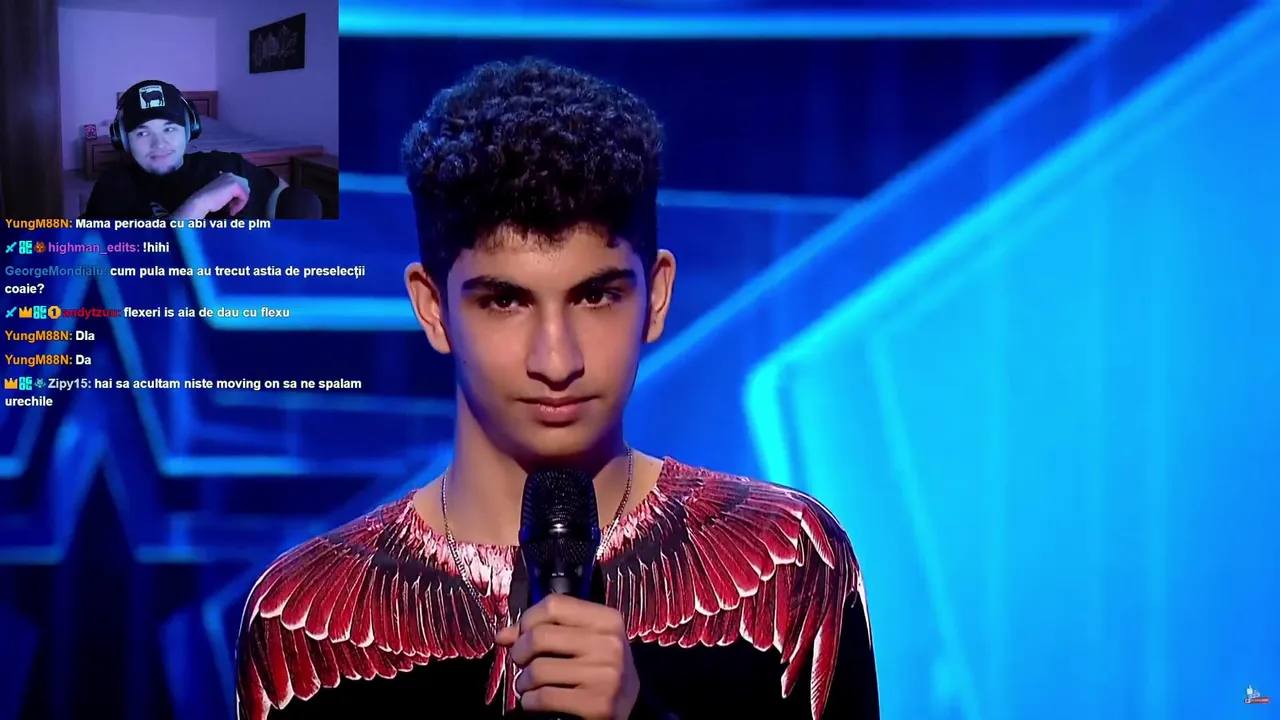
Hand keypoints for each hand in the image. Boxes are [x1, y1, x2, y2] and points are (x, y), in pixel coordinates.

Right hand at [174, 172, 249, 217]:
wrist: (202, 201)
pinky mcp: (235, 185)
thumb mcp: (223, 193)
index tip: (231, 206)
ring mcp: (233, 179)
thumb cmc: (210, 200)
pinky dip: (240, 205)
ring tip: (231, 209)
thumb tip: (241, 196)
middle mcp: (231, 175)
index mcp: (227, 175)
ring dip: (240, 203)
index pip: (241, 185)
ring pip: (246, 192)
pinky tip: (232, 210)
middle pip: (246, 187)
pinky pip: (245, 196)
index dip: (239, 196)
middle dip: (242, 198)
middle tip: (232, 208)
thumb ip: (231, 192)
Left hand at [496, 594, 638, 719]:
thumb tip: (503, 635)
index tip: (523, 633)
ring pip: (538, 670)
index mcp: (608, 620)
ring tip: (528, 684)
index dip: (528, 619)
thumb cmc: (601, 667)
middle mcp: (610, 644)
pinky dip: (529, 701)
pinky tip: (535, 701)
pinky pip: (543, 698)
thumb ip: (547, 630)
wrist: (632, 707)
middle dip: (519, 651)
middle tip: (520, 661)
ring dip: (523, 681)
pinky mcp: (598, 705)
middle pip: (540, 636)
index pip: (554, 605)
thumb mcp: (584, 640)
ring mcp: (606, 676)